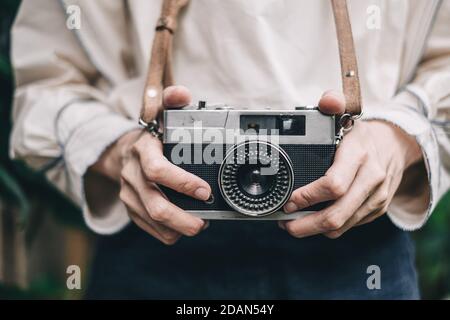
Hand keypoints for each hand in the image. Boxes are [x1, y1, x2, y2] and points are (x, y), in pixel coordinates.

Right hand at [91, 86, 210, 244]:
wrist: (123, 152)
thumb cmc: (151, 136)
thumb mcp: (160, 113)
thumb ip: (172, 100)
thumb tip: (182, 94)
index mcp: (142, 151)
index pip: (157, 170)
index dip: (181, 182)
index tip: (205, 191)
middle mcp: (132, 175)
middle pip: (154, 203)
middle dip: (181, 218)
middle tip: (203, 223)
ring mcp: (129, 194)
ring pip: (151, 219)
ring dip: (177, 227)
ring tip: (198, 225)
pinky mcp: (131, 208)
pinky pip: (148, 227)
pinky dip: (167, 232)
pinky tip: (182, 228)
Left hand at [280, 90, 422, 238]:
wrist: (397, 146)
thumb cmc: (363, 135)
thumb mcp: (348, 115)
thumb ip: (333, 103)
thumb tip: (328, 101)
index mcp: (359, 156)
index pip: (333, 185)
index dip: (307, 197)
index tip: (289, 200)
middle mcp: (370, 180)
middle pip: (336, 215)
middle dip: (305, 225)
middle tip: (284, 223)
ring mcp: (375, 198)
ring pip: (342, 226)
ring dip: (313, 230)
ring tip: (292, 224)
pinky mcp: (376, 210)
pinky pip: (349, 226)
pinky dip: (328, 228)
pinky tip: (312, 221)